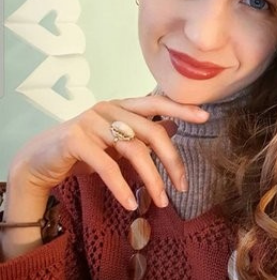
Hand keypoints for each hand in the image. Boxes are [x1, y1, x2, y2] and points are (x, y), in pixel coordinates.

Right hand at [8, 95, 208, 209]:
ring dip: (151, 179)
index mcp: (121, 105)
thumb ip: (143, 132)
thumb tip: (176, 126)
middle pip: (150, 130)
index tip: (205, 116)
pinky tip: (130, 204)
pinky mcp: (75, 139)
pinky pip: (107, 166)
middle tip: (182, 185)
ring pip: (132, 149)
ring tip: (163, 201)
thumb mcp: (118, 139)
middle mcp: (108, 108)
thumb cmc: (85, 148)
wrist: (40, 159)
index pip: (156, 102)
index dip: (181, 108)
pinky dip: (122, 187)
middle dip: (171, 160)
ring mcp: (91, 121)